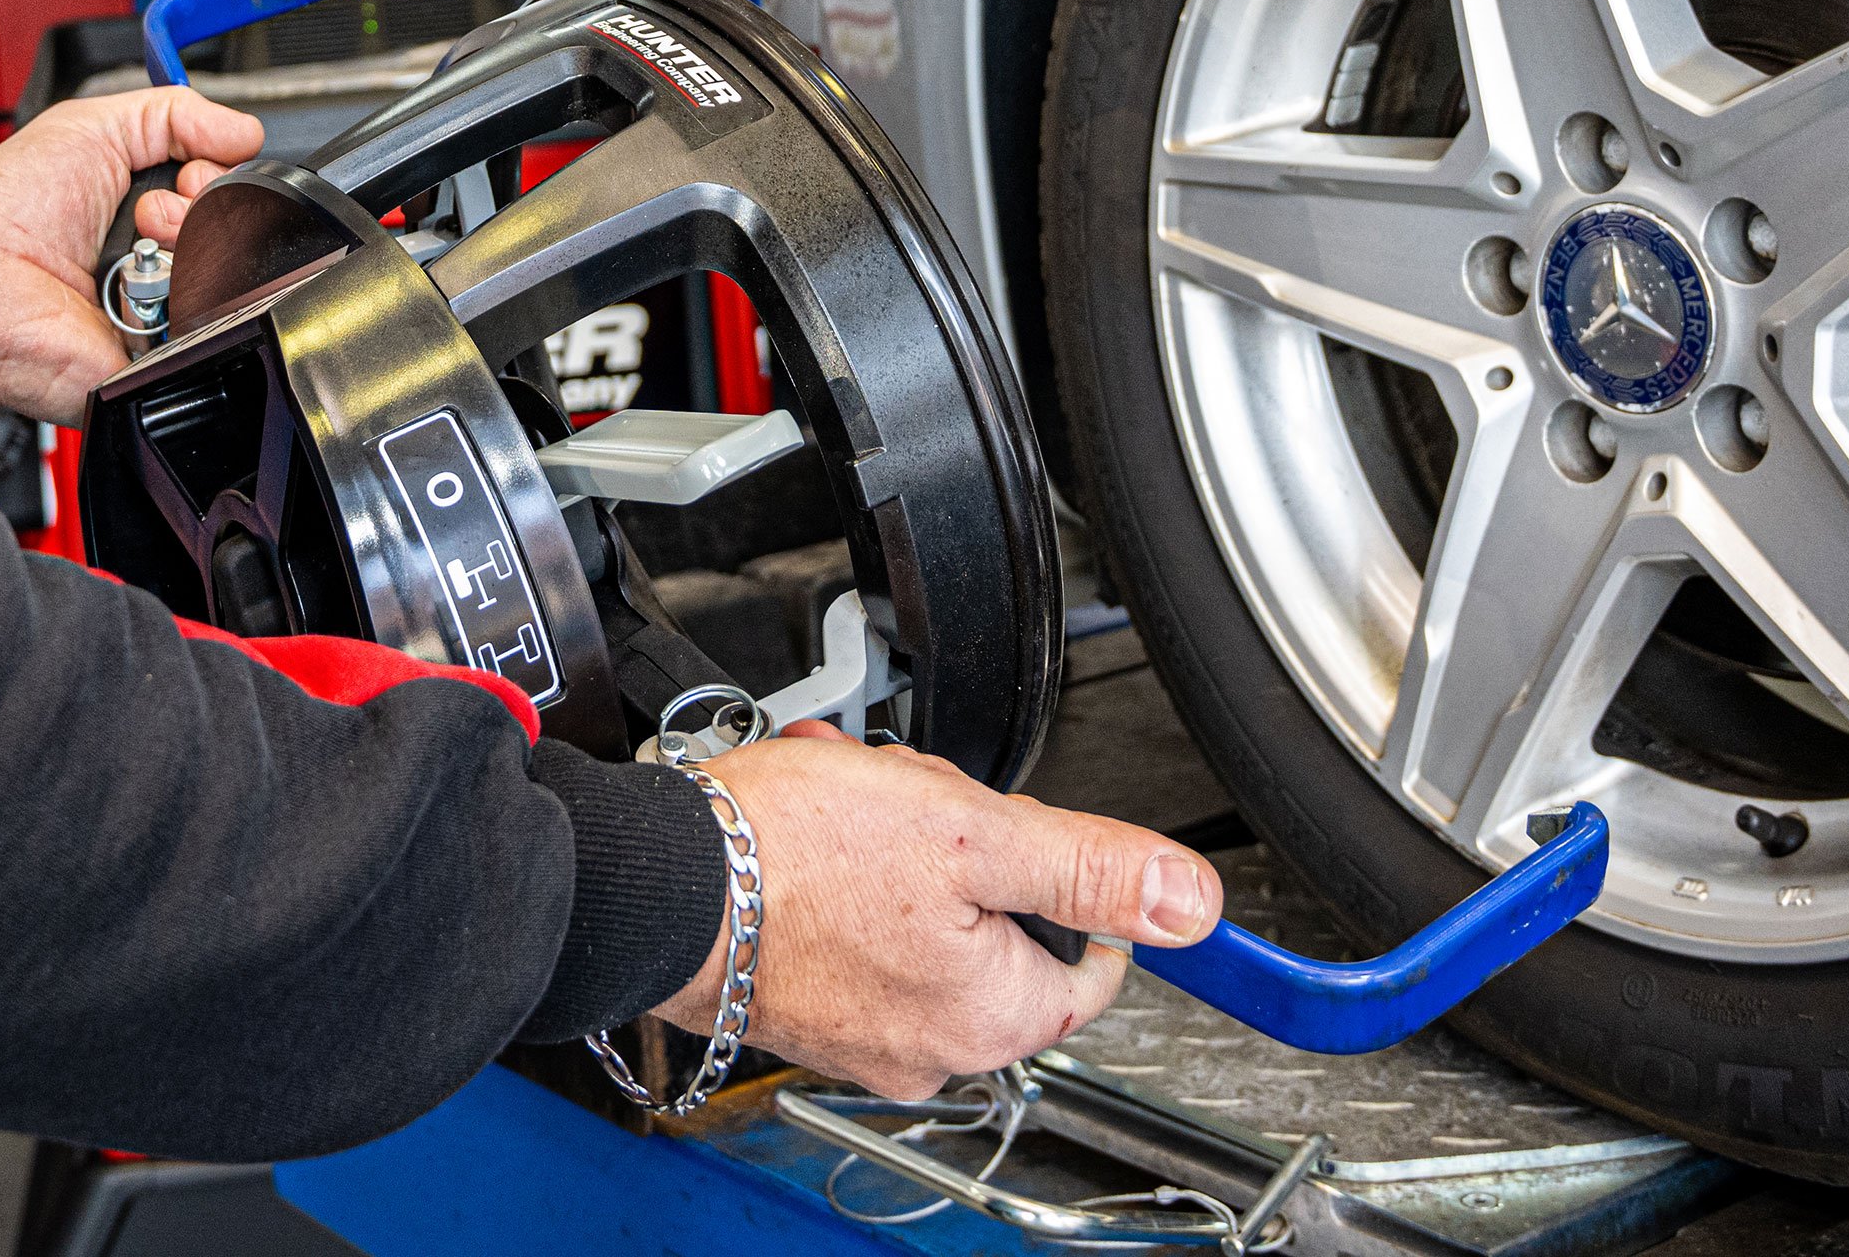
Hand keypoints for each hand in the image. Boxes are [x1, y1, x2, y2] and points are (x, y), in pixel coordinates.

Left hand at [0, 87, 263, 420]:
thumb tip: (245, 132)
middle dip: (203, 205)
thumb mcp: (93, 125)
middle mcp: (168, 257)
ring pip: (235, 276)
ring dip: (192, 246)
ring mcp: (168, 309)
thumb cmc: (9, 207)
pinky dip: (186, 297)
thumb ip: (175, 114)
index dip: (219, 173)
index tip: (184, 171)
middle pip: (243, 229)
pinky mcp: (161, 356)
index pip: (234, 187)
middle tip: (147, 211)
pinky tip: (146, 285)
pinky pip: (212, 329)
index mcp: (155, 205)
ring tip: (140, 244)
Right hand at [657, 723, 1219, 1099]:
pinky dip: (845, 881)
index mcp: (991, 1017)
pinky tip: (813, 834)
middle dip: (967, 847)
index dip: (1060, 876)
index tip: (1011, 829)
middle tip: (918, 799)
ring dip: (902, 851)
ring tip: (851, 802)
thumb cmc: (794, 857)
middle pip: (1002, 932)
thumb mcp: (971, 829)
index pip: (1088, 961)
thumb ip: (1089, 866)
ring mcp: (863, 1037)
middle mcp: (931, 1049)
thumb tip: (1190, 901)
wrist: (658, 879)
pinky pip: (860, 939)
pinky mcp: (806, 1010)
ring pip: (928, 925)